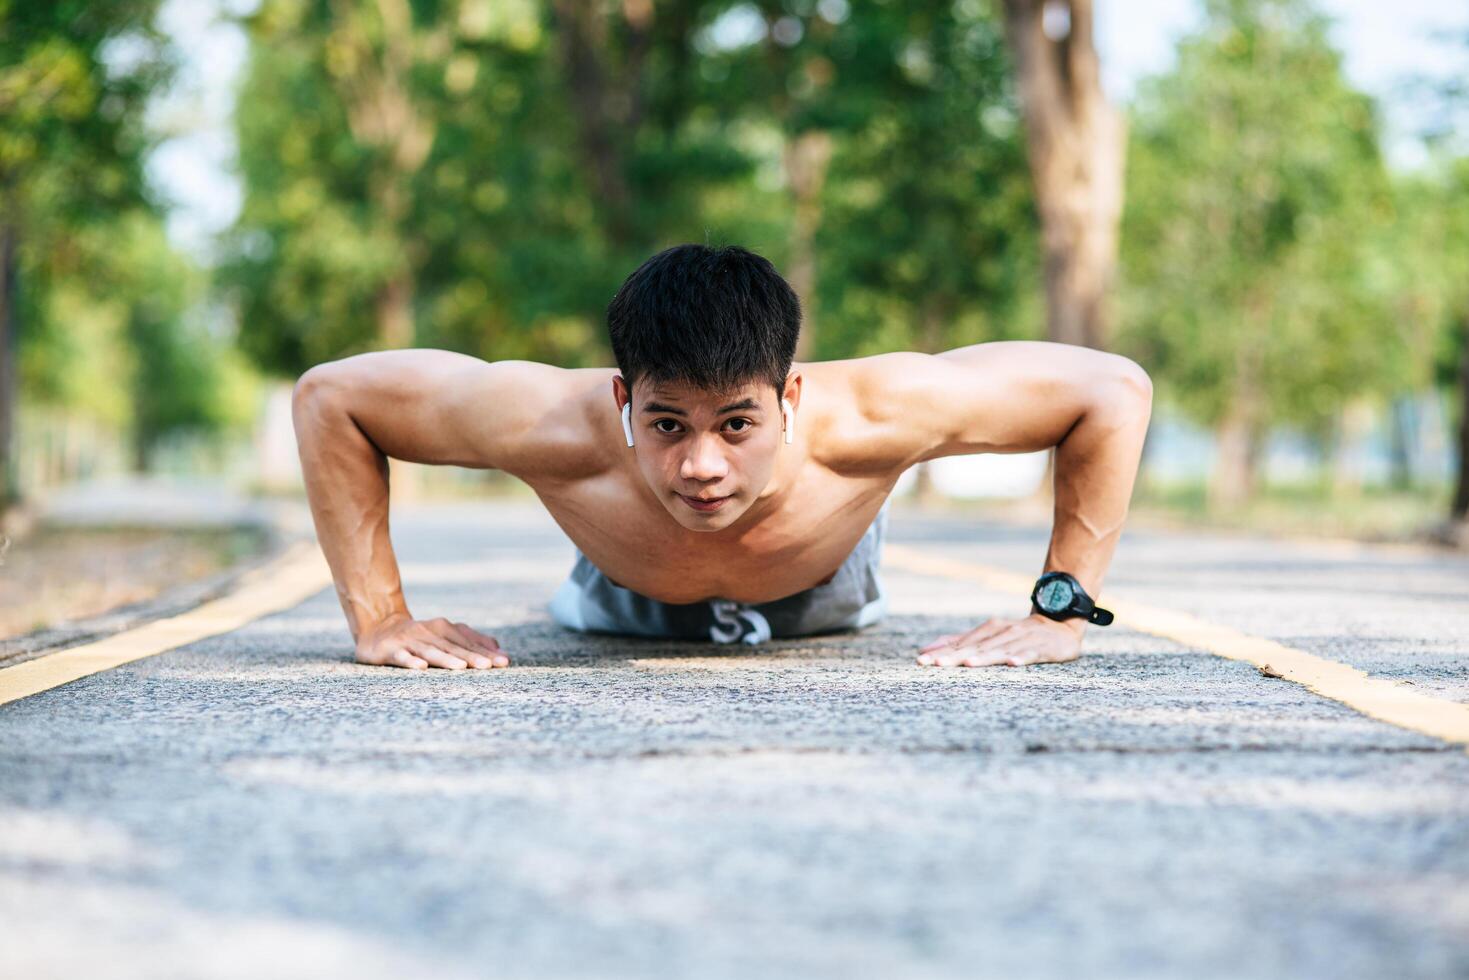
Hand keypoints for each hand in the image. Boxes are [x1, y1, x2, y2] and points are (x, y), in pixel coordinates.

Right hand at [356, 613, 510, 669]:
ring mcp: (410, 640)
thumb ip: (472, 642)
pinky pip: (402, 657)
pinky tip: (421, 668)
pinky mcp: (391, 650)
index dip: (486, 652)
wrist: (379, 628)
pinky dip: (411, 661)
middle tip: (489, 666)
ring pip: (431, 651)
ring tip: (461, 667)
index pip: (469, 642)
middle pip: (453, 647)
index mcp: (445, 628)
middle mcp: (430, 632)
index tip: (504, 662)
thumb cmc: (421, 638)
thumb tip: (501, 651)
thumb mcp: (446, 636)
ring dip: (446, 659)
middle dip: (472, 657)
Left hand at [916, 613, 1082, 666]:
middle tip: (936, 665)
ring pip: (1001, 649)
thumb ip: (959, 642)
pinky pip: (1031, 653)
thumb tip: (924, 651)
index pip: (961, 643)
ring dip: (985, 657)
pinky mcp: (1043, 647)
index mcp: (988, 630)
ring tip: (969, 664)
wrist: (1060, 625)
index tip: (921, 661)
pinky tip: (1012, 663)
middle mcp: (1003, 632)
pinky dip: (1022, 657)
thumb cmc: (1018, 635)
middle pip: (976, 647)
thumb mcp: (988, 636)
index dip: (941, 652)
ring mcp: (1023, 638)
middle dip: (955, 656)